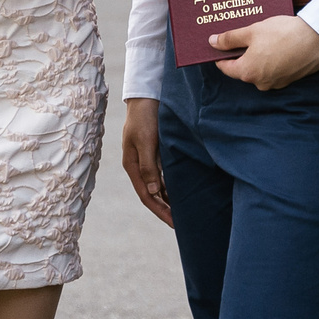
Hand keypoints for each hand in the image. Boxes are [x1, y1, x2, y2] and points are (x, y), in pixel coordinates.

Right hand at [121, 97, 171, 227]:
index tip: (174, 224)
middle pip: (152, 194)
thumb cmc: (144, 116)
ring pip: (159, 185)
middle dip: (165, 209)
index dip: (160, 211)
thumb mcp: (146, 141)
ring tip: (186, 210)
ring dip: (170, 198)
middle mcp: (139, 165)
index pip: (146, 196)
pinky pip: (165, 173)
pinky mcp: (157, 151)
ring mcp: (148, 158)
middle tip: (182, 223)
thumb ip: (149, 167)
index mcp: (132, 165)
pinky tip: (184, 189)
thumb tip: (154, 193)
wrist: (147, 94)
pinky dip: (173, 184)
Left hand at [212, 14, 318, 90]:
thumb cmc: (283, 34)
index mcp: (248, 72)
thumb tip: (212, 43)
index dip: (220, 54)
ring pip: (259, 69)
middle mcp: (261, 83)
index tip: (220, 44)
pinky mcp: (290, 79)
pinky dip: (271, 59)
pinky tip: (275, 44)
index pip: (226, 67)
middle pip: (243, 69)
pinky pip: (274, 70)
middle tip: (242, 35)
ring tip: (261, 38)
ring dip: (257, 56)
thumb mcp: (251, 31)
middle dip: (241, 53)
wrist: (317, 38)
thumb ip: (229, 39)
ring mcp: (276, 83)